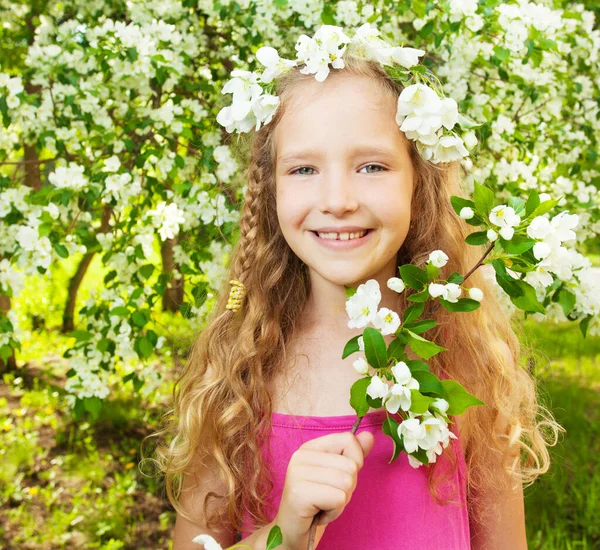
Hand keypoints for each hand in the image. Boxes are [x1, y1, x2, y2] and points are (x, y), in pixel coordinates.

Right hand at [274, 430, 374, 549]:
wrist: (293, 534)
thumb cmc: (317, 504)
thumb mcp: (338, 476)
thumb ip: (353, 455)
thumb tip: (369, 435)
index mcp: (309, 447)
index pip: (348, 440)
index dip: (354, 463)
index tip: (336, 479)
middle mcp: (300, 456)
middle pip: (351, 465)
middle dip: (347, 488)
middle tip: (327, 497)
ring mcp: (297, 473)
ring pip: (347, 482)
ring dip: (341, 502)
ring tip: (322, 505)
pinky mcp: (299, 493)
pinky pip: (339, 498)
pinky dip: (335, 512)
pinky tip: (319, 514)